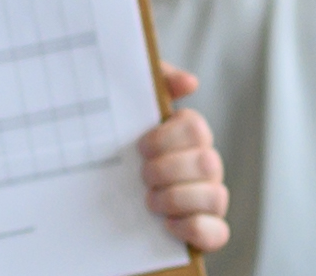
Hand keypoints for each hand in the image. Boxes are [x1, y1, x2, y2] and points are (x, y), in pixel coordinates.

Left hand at [136, 64, 229, 252]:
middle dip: (168, 171)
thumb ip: (156, 83)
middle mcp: (204, 166)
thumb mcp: (129, 109)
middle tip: (143, 176)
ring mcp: (208, 199)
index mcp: (188, 137)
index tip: (140, 147)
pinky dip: (195, 229)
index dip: (167, 138)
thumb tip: (190, 83)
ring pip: (216, 196)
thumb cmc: (119, 148)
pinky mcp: (205, 231)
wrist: (96, 200)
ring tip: (150, 201)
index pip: (196, 128)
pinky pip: (218, 233)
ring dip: (178, 199)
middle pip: (206, 162)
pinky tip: (169, 225)